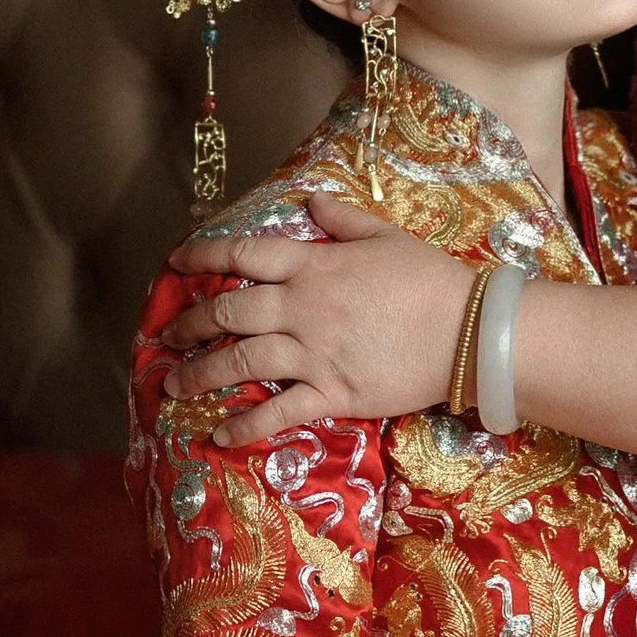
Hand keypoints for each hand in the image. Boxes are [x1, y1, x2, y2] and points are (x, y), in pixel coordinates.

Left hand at [160, 189, 471, 442]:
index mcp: (314, 266)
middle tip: (168, 335)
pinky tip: (219, 433)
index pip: (245, 254)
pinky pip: (277, 411)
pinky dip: (244, 424)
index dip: (205, 255)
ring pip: (241, 362)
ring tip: (175, 383)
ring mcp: (314, 354)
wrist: (469, 332)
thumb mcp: (388, 236)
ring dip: (201, 373)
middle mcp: (303, 309)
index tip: (176, 261)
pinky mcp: (332, 394)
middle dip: (190, 323)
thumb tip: (309, 202)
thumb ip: (343, 220)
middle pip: (229, 312)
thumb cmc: (431, 280)